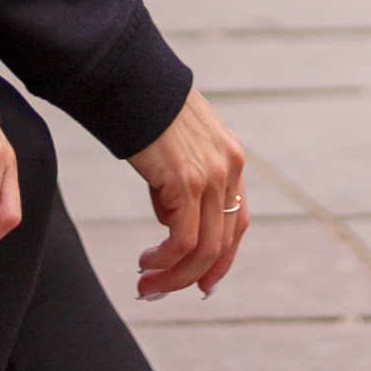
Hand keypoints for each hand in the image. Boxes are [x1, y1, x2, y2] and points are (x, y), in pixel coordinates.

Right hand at [129, 89, 249, 299]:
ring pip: (204, 248)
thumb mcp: (176, 148)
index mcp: (231, 160)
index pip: (237, 222)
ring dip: (174, 275)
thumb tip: (169, 219)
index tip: (203, 285)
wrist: (132, 78)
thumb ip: (182, 181)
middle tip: (160, 291)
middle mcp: (230, 169)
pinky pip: (184, 239)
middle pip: (223, 243)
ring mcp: (213, 176)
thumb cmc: (145, 111)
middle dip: (192, 276)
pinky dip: (166, 260)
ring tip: (146, 284)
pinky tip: (146, 262)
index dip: (222, 259)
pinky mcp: (189, 181)